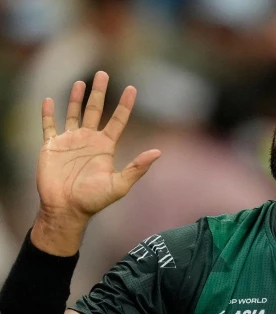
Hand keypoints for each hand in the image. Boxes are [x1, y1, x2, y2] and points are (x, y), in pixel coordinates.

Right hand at [37, 71, 160, 225]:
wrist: (66, 209)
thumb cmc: (93, 200)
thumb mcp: (119, 185)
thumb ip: (137, 168)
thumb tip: (158, 152)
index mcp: (105, 147)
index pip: (118, 120)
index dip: (125, 105)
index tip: (132, 88)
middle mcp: (89, 140)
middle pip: (95, 110)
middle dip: (99, 92)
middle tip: (103, 73)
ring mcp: (70, 142)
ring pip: (74, 113)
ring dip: (76, 98)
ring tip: (81, 82)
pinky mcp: (51, 146)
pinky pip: (49, 126)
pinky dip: (47, 113)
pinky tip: (48, 100)